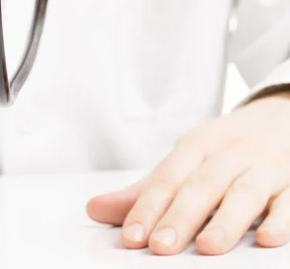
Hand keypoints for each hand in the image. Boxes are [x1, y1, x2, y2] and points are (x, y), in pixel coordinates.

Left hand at [86, 92, 289, 254]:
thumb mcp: (184, 160)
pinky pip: (288, 200)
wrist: (278, 116)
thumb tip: (94, 209)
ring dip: (226, 220)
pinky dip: (280, 218)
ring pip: (244, 193)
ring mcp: (262, 166)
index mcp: (195, 147)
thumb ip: (144, 191)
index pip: (167, 178)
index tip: (131, 236)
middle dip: (180, 216)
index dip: (147, 207)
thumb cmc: (222, 148)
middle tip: (160, 246)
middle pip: (201, 186)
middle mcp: (226, 154)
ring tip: (208, 248)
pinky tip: (268, 238)